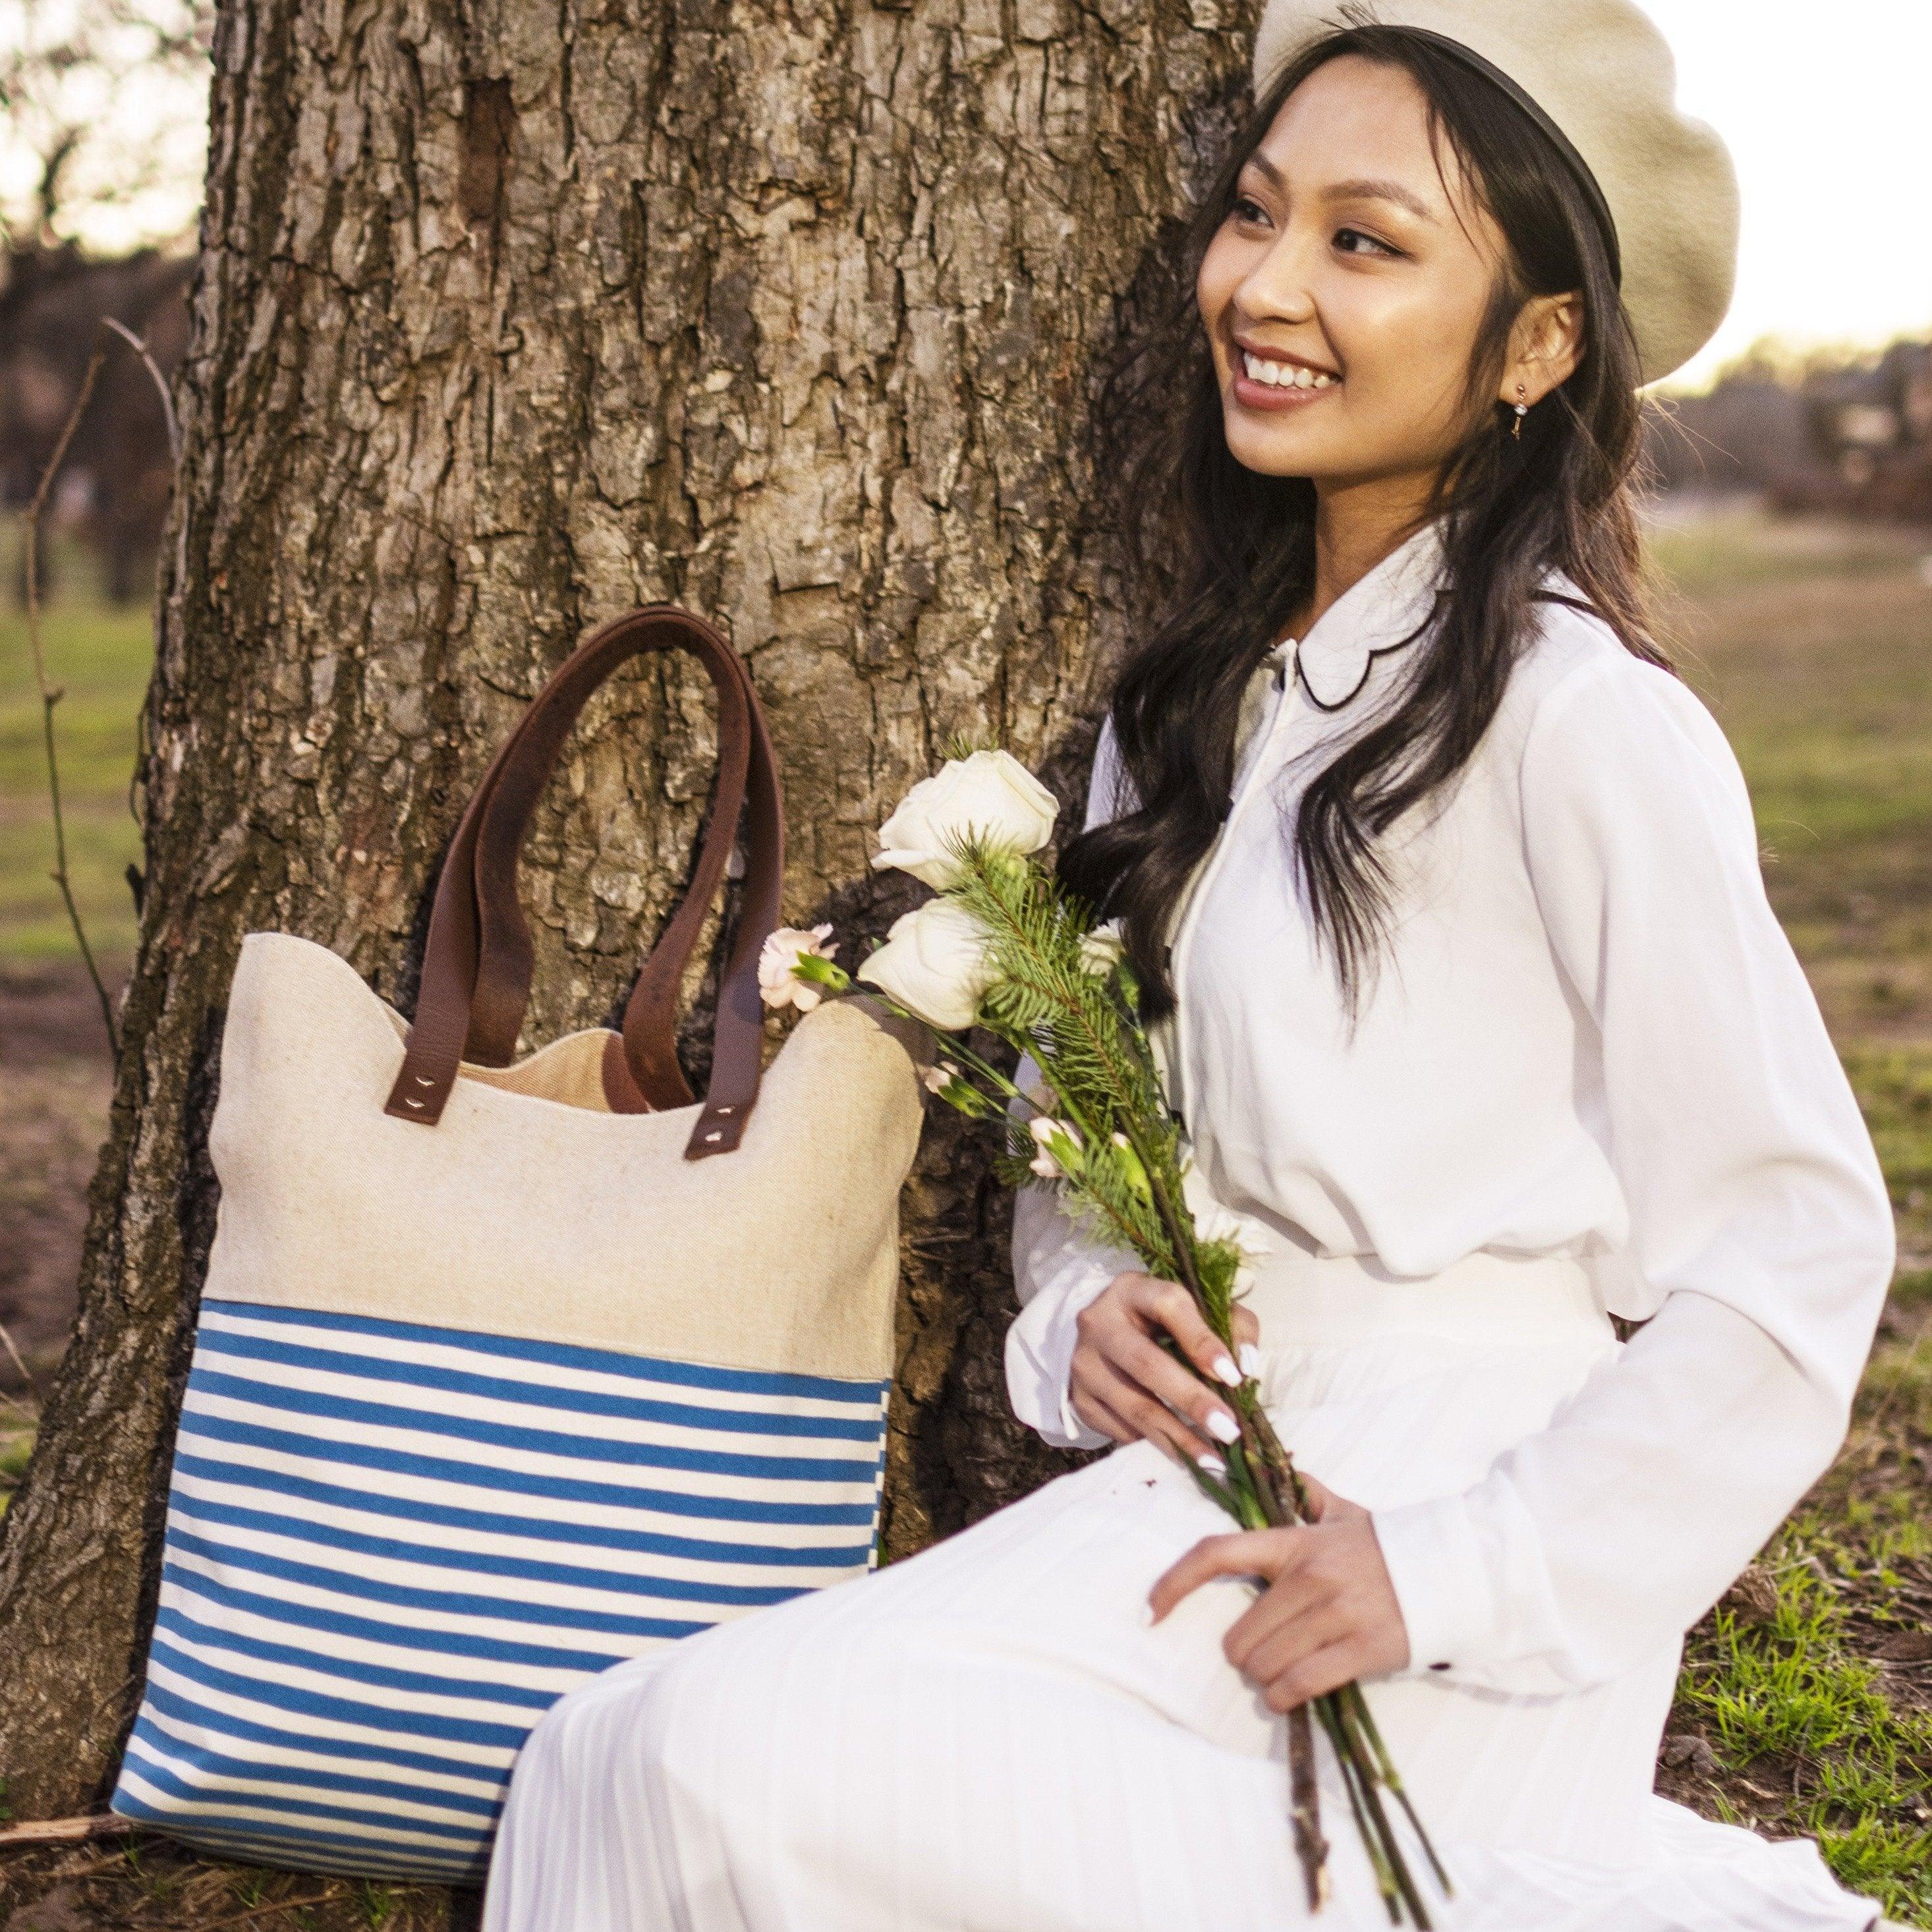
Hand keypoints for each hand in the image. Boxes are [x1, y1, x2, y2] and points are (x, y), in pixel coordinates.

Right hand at [1067, 1271, 1260, 1470]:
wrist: (1103, 1336)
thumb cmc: (1164, 1322)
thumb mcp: (1198, 1309)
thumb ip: (1232, 1325)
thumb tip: (1245, 1367)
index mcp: (1133, 1290)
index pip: (1168, 1306)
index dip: (1202, 1341)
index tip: (1233, 1376)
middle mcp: (1099, 1322)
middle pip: (1146, 1364)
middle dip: (1191, 1400)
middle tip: (1228, 1429)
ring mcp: (1084, 1363)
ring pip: (1133, 1406)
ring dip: (1178, 1437)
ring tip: (1214, 1459)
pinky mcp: (1079, 1398)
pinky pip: (1120, 1429)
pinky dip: (1155, 1445)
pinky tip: (1184, 1456)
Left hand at [1145, 1474, 1410, 1708]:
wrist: (1453, 1569)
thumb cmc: (1390, 1545)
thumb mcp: (1345, 1513)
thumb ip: (1306, 1495)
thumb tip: (1279, 1466)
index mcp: (1294, 1541)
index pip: (1217, 1553)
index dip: (1174, 1582)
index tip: (1150, 1610)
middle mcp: (1308, 1576)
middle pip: (1239, 1635)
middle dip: (1244, 1652)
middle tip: (1262, 1650)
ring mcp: (1334, 1614)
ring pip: (1264, 1664)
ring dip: (1264, 1677)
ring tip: (1281, 1670)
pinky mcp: (1360, 1650)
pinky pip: (1299, 1685)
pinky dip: (1284, 1697)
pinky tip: (1288, 1694)